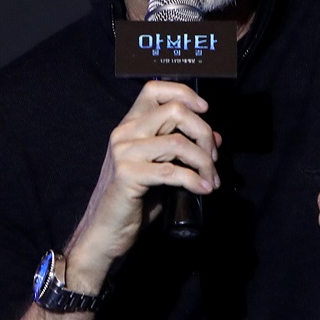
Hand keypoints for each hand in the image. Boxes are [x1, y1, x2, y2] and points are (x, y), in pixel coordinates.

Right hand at [64, 80, 220, 287]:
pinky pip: (171, 171)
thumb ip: (181, 149)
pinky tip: (204, 189)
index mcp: (130, 125)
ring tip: (211, 178)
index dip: (184, 93)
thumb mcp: (159, 167)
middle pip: (174, 111)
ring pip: (177, 142)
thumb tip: (214, 137)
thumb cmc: (133, 199)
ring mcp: (124, 152)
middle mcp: (124, 132)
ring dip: (203, 161)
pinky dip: (194, 180)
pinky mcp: (127, 175)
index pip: (154, 88)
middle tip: (213, 157)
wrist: (104, 231)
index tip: (204, 110)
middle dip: (203, 132)